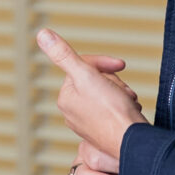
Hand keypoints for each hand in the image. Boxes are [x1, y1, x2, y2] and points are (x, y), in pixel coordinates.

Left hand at [37, 27, 145, 161]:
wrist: (132, 140)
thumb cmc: (111, 111)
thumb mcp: (86, 75)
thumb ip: (63, 54)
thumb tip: (42, 34)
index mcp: (65, 97)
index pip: (83, 66)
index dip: (103, 63)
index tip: (119, 64)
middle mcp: (73, 111)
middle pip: (96, 80)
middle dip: (113, 81)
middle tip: (122, 92)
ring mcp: (88, 122)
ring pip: (108, 92)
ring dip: (121, 93)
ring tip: (126, 103)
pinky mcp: (103, 130)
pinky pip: (114, 108)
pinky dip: (124, 106)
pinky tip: (128, 112)